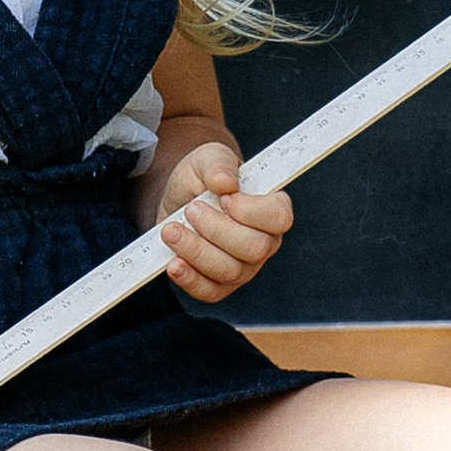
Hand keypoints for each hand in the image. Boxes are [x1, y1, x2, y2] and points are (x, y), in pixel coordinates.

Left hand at [155, 141, 291, 300]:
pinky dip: (189, 279)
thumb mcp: (208, 158)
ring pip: (230, 271)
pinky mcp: (220, 285)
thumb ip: (218, 164)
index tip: (224, 199)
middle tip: (191, 210)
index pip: (279, 218)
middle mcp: (265, 242)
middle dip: (216, 230)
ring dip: (195, 250)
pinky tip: (173, 263)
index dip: (251, 211)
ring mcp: (244, 268)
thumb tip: (225, 182)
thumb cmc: (202, 179)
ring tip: (171, 230)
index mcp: (272, 210)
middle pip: (254, 249)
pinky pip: (210, 292)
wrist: (178, 200)